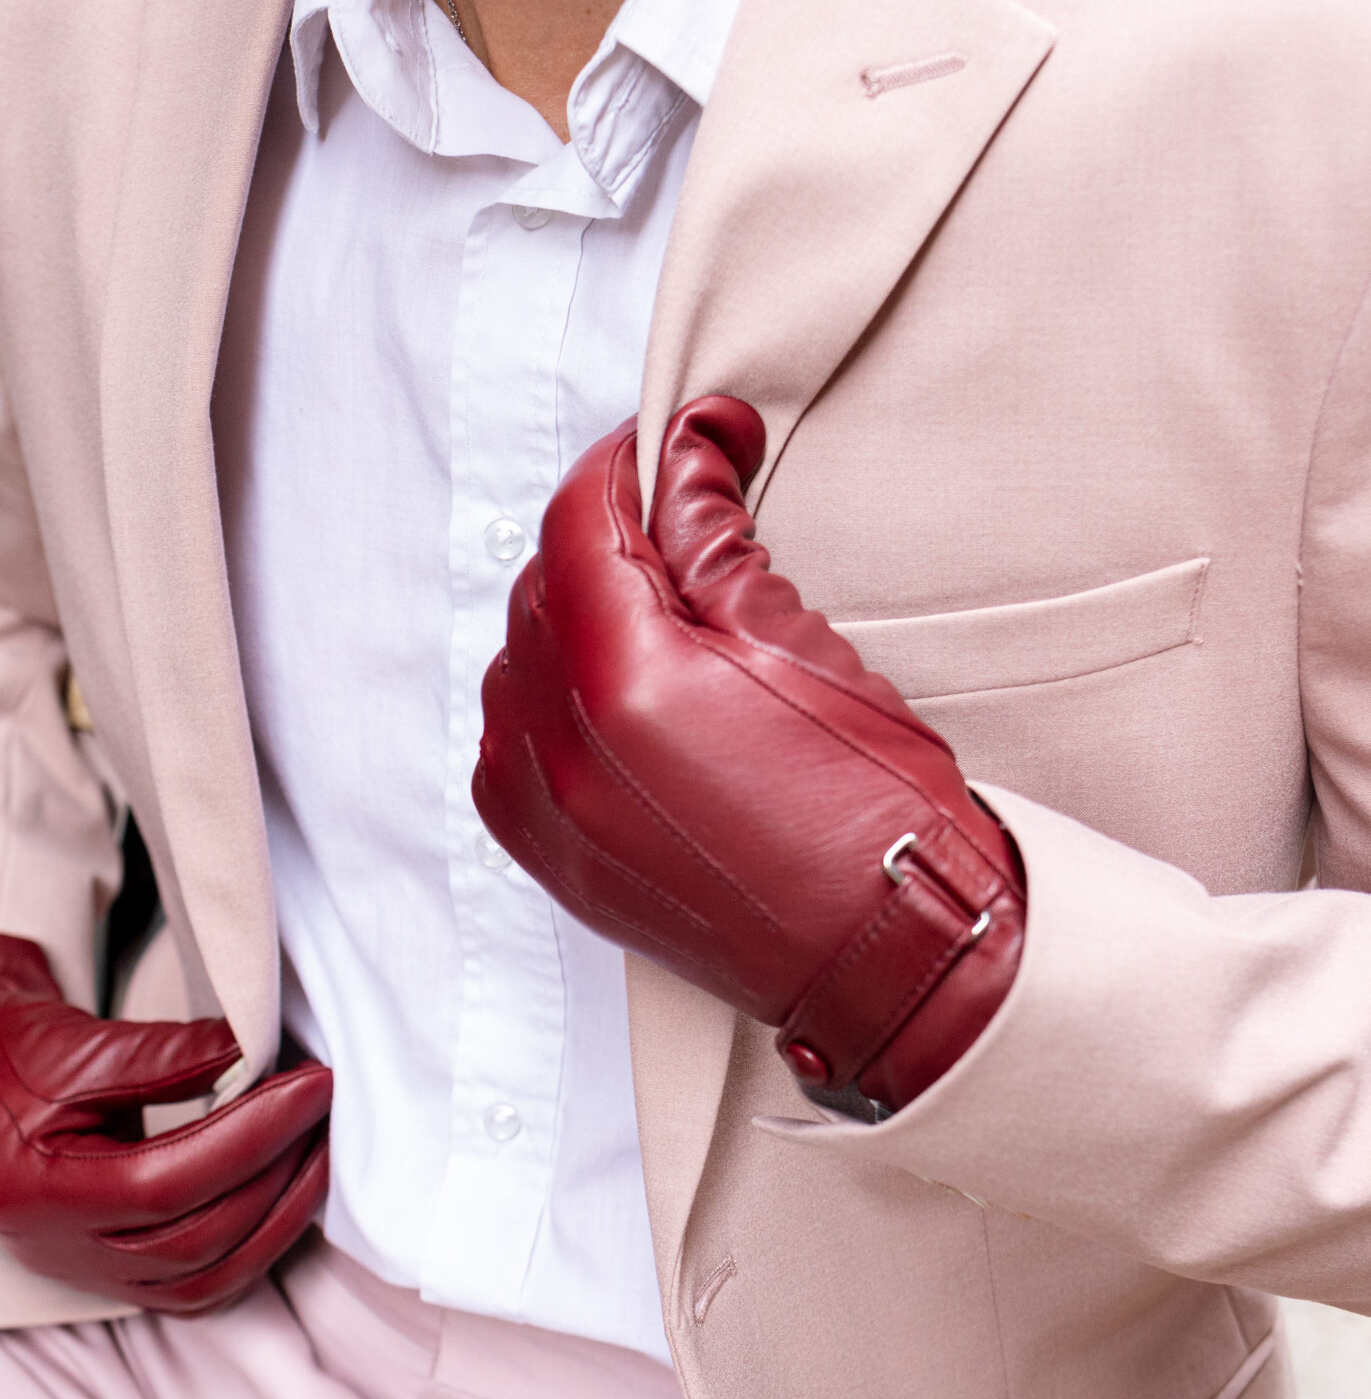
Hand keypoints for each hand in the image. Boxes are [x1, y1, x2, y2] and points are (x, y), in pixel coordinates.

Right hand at [0, 933, 329, 1311]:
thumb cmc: (1, 1052)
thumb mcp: (75, 1040)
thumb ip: (166, 1053)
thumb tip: (257, 1053)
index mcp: (35, 1191)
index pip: (166, 1181)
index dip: (250, 1135)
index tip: (310, 1083)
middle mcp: (58, 1248)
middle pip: (196, 1239)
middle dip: (277, 1173)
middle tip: (326, 1107)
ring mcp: (85, 1270)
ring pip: (205, 1278)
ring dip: (279, 1217)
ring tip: (322, 1149)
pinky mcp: (110, 1274)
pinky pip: (198, 1287)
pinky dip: (253, 1249)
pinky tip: (290, 1198)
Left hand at [472, 398, 1024, 1112]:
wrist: (889, 956)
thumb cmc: (874, 808)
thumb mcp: (802, 639)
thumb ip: (713, 529)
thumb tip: (688, 442)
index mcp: (626, 680)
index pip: (581, 522)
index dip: (631, 462)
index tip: (678, 443)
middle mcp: (561, 750)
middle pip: (541, 588)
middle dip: (605, 540)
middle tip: (681, 523)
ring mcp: (544, 813)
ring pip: (515, 664)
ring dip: (571, 619)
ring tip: (658, 616)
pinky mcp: (548, 860)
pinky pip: (508, 745)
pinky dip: (548, 702)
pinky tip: (617, 697)